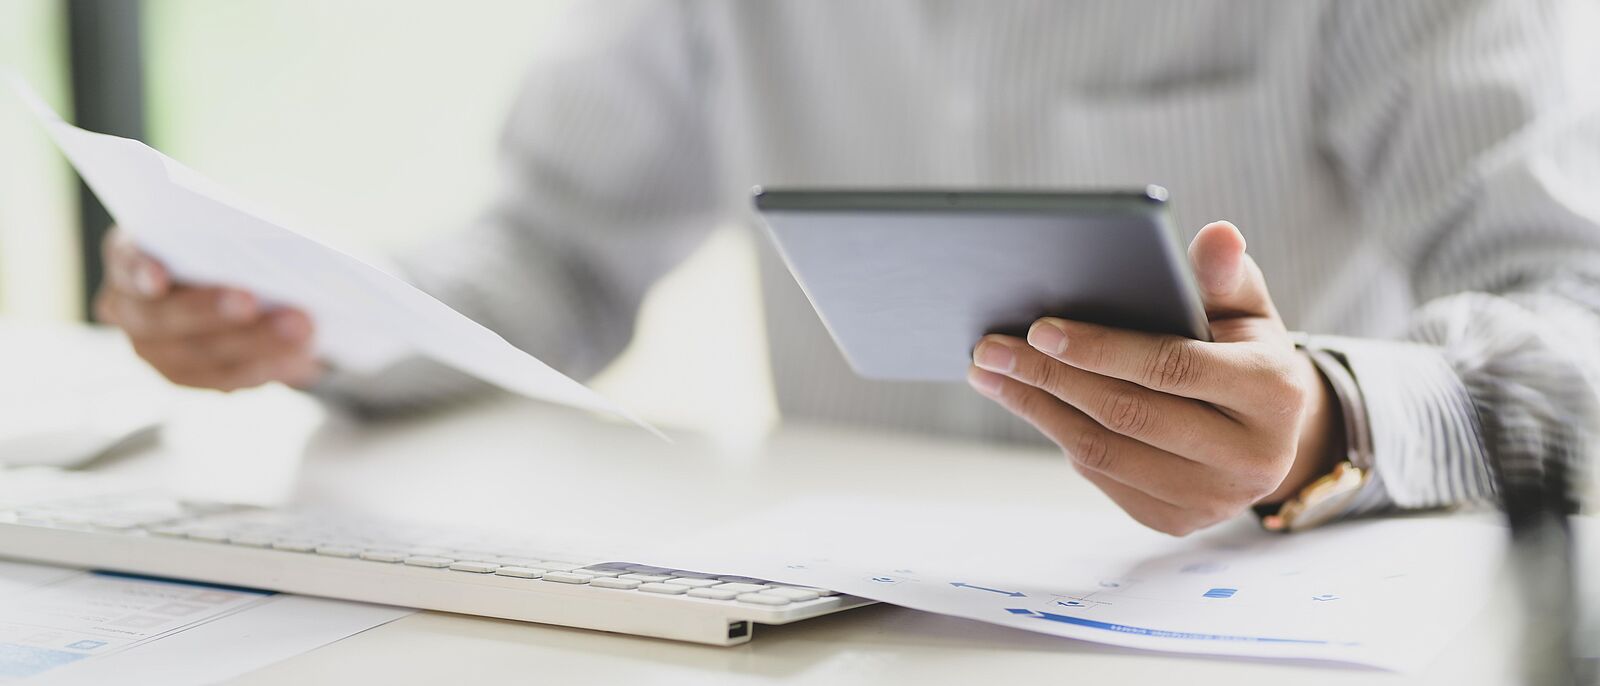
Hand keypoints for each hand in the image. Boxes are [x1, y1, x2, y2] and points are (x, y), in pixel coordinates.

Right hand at [95, 227, 323, 390]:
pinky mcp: (188, 376)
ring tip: (300, 329)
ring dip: (254, 342)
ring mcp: (154, 349)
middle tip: (251, 301)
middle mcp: (129, 309)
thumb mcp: (223, 231)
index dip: (138, 270)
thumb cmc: (223, 246)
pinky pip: (225, 377)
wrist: (231, 290)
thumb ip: (229, 234)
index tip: (159, 276)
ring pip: (199, 354)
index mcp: (127, 258)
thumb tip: (270, 241)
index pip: (123, 262)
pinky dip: (265, 365)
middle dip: (209, 310)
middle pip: (162, 317)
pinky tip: (299, 355)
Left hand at [968, 221, 1340, 535]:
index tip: (1038, 327)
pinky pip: (1103, 477)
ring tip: (991, 372)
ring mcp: (1215, 499)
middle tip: (991, 346)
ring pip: (1105, 452)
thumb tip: (1218, 234)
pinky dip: (1058, 434)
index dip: (1100, 348)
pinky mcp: (1179, 521)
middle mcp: (1251, 457)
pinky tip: (1025, 401)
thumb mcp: (1244, 307)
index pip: (1171, 366)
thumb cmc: (1243, 349)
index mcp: (1274, 393)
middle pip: (1128, 412)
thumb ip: (1224, 272)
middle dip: (1050, 376)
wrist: (1269, 432)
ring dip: (1037, 408)